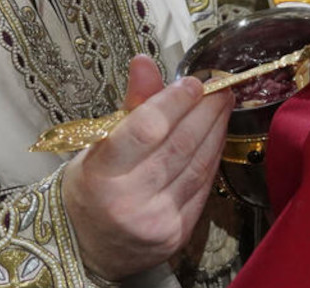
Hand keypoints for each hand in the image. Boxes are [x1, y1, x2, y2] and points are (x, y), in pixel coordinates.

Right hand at [63, 55, 232, 279]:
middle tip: (220, 87)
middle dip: (205, 111)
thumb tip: (145, 62)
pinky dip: (212, 158)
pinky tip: (217, 137)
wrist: (86, 247)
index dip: (174, 102)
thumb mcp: (97, 145)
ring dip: (216, 130)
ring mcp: (156, 220)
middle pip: (179, 145)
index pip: (146, 130)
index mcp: (100, 174)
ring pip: (197, 165)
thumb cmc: (91, 188)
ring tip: (223, 105)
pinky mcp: (178, 234)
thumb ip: (131, 104)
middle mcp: (129, 201)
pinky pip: (203, 187)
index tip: (193, 82)